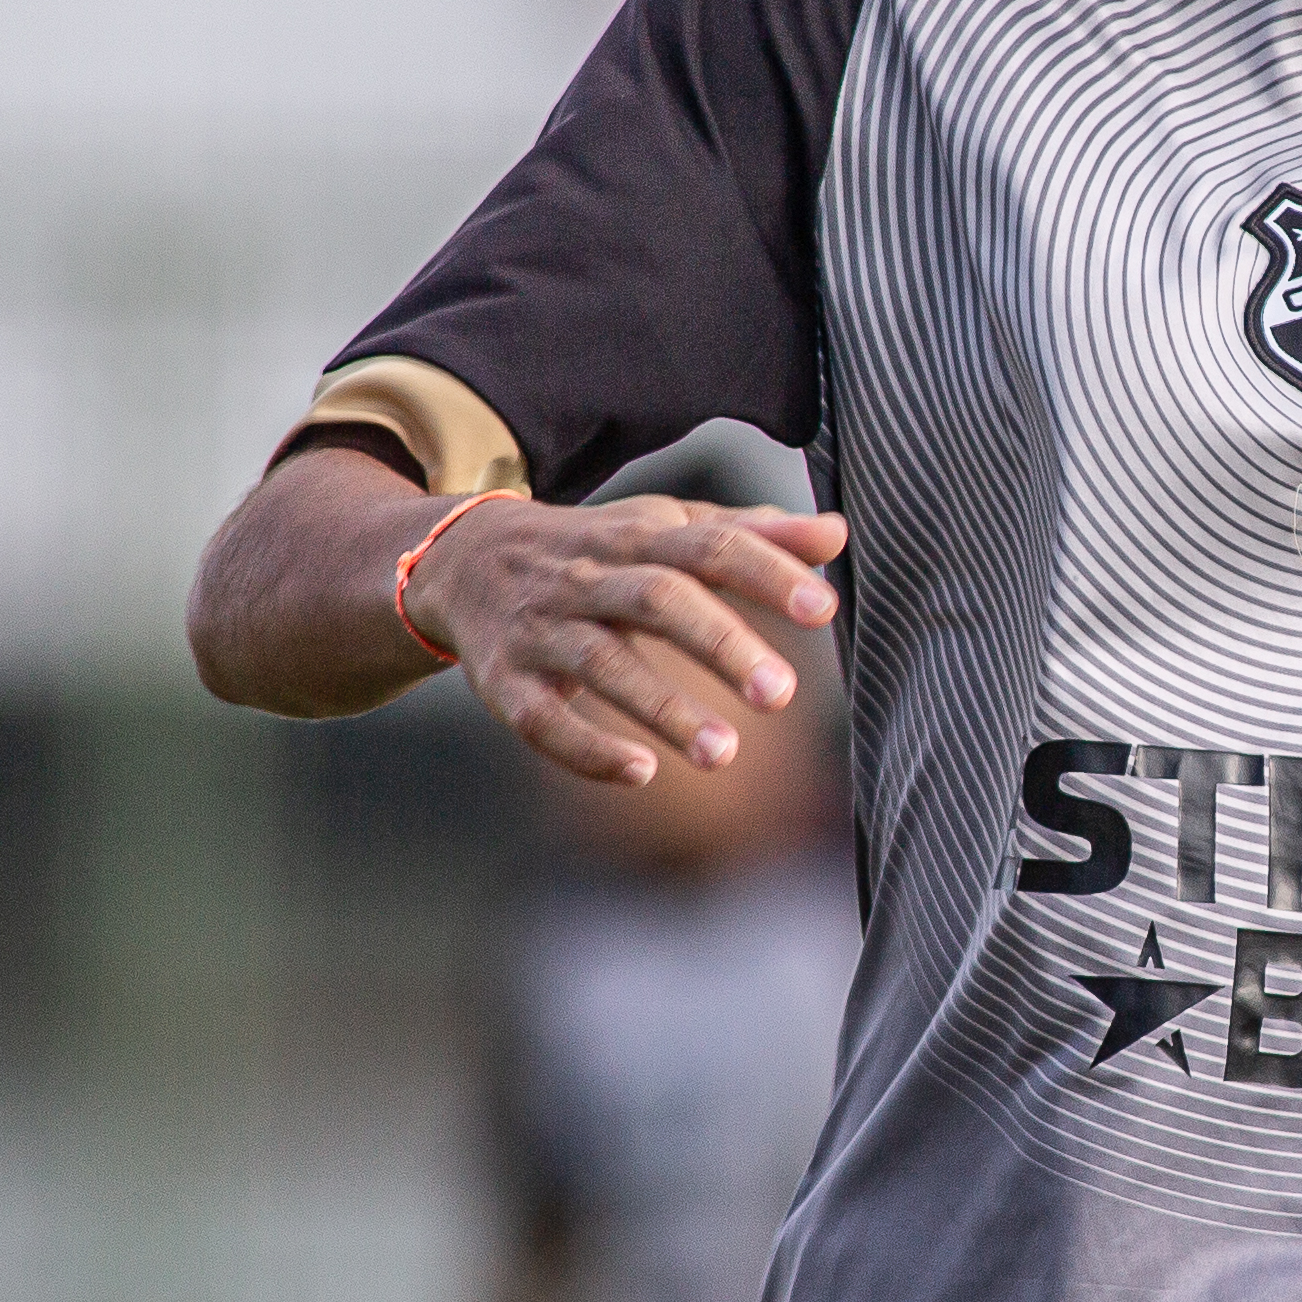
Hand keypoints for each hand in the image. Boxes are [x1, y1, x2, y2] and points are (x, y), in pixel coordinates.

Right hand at [407, 495, 846, 784]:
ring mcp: (542, 629)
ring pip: (602, 665)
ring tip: (725, 754)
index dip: (765, 574)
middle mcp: (588, 577)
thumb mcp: (665, 528)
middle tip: (783, 694)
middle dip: (719, 644)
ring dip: (663, 709)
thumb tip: (837, 535)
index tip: (822, 610)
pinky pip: (541, 719)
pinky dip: (587, 749)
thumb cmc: (597, 550)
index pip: (709, 546)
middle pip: (657, 600)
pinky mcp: (506, 682)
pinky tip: (641, 773)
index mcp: (638, 535)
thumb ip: (750, 535)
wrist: (463, 560)